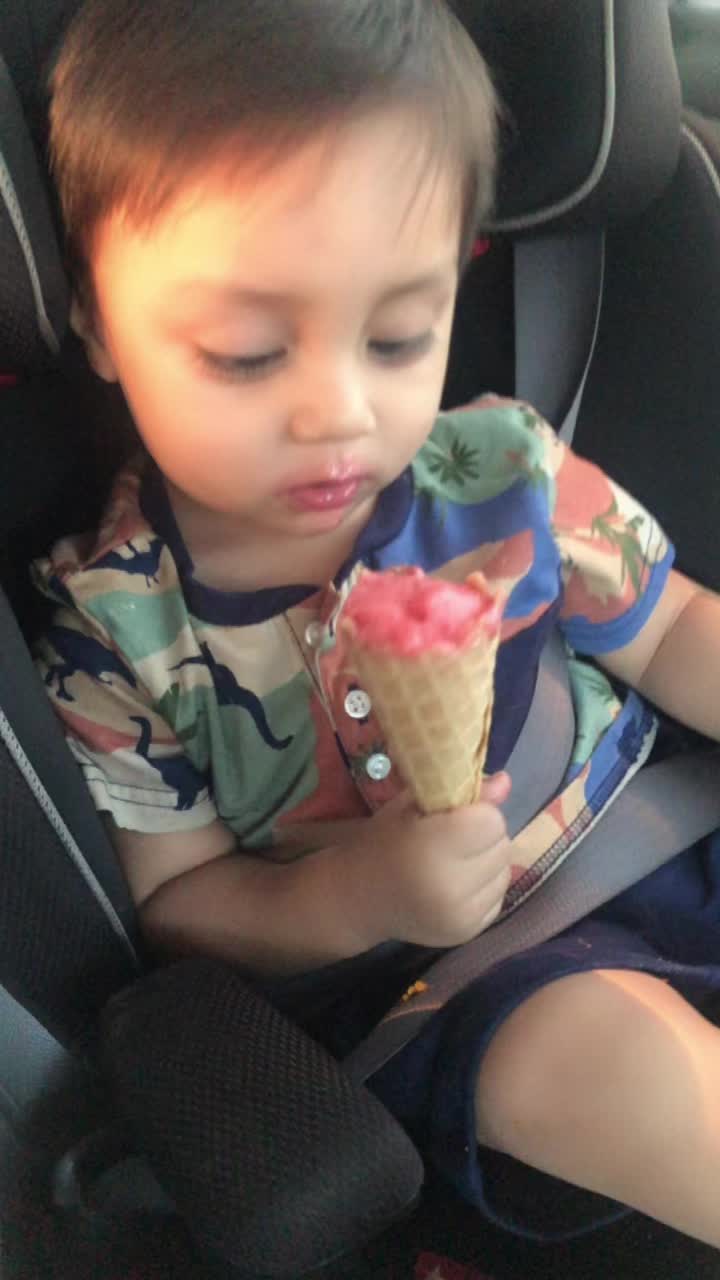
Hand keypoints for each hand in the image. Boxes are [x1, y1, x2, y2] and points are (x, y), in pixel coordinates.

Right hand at [339, 773, 513, 948]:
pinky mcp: (469, 932)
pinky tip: (458, 883)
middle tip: (455, 838)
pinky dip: (485, 885)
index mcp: (431, 848)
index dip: (477, 813)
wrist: (360, 897)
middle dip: (485, 836)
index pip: (491, 821)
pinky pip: (499, 896)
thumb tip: (505, 782)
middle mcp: (450, 887)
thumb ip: (459, 792)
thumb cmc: (385, 842)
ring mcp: (461, 916)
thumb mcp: (412, 806)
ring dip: (488, 861)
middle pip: (502, 846)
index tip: (456, 815)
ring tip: (457, 861)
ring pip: (505, 872)